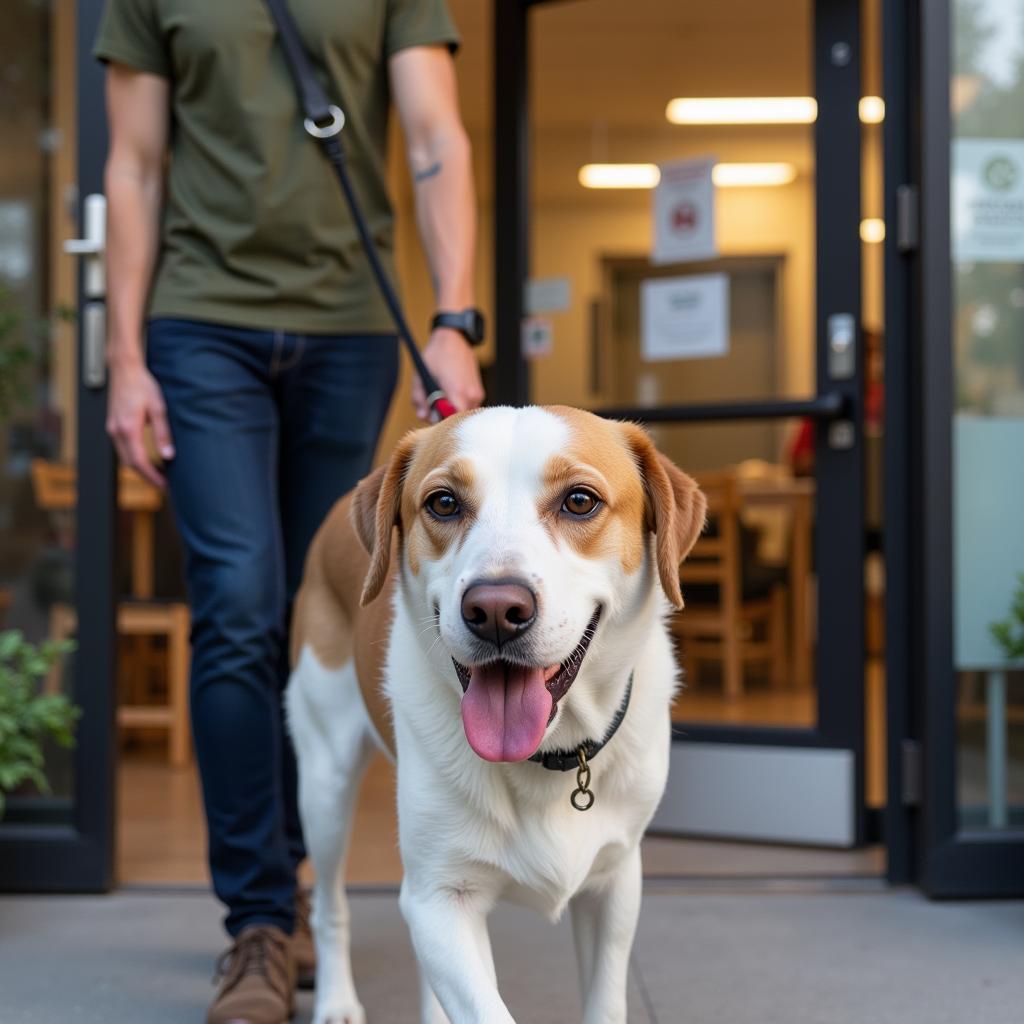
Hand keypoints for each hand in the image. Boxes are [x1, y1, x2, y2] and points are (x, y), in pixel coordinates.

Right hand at [106, 355, 173, 489]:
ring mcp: (112, 429)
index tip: (166, 487)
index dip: (152, 477)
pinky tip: (149, 460)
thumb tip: (168, 455)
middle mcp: (116, 431)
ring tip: (161, 475)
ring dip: (142, 468)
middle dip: (148, 477)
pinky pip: (123, 449)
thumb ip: (163, 433)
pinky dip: (136, 458)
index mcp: (127, 428)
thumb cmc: (143, 385)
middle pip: (130, 464)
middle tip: (166, 486)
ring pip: (125, 458)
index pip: (139, 462)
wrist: (124, 370)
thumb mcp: (159, 408)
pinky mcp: (113, 426)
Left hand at [412, 327, 484, 420]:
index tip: (430, 413)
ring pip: (462, 414)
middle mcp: (471, 395)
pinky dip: (458, 405)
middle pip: (456, 420)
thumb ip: (420, 399)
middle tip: (432, 404)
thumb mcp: (420, 376)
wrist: (455, 338)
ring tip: (441, 394)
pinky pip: (467, 408)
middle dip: (443, 416)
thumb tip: (423, 416)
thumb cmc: (436, 355)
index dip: (439, 421)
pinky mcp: (479, 393)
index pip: (451, 421)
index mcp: (457, 392)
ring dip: (450, 410)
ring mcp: (478, 395)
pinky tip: (450, 392)